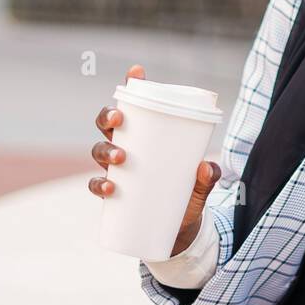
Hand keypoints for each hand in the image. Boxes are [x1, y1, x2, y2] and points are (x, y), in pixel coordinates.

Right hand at [88, 64, 220, 255]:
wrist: (179, 232)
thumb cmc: (187, 196)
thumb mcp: (201, 185)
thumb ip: (207, 176)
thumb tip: (206, 166)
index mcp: (147, 137)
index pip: (137, 107)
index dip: (133, 86)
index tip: (137, 72)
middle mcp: (128, 149)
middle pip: (108, 125)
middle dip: (108, 117)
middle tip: (119, 121)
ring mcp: (119, 171)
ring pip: (99, 151)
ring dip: (105, 150)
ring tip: (121, 158)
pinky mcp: (115, 195)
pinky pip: (97, 185)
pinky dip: (100, 185)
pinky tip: (110, 188)